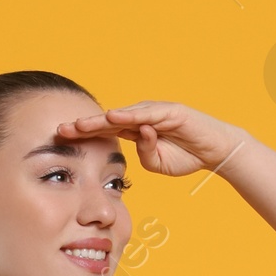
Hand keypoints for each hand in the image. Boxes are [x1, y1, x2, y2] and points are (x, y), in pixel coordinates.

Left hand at [54, 99, 250, 178]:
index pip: (104, 131)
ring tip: (80, 125)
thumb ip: (143, 155)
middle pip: (107, 121)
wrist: (215, 151)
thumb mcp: (157, 164)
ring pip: (123, 115)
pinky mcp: (170, 112)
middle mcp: (141, 118)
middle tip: (61, 129)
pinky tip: (113, 116)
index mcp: (135, 131)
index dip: (84, 135)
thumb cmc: (186, 156)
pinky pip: (146, 114)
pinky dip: (129, 115)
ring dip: (100, 120)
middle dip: (84, 126)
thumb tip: (136, 143)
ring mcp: (155, 112)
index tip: (61, 139)